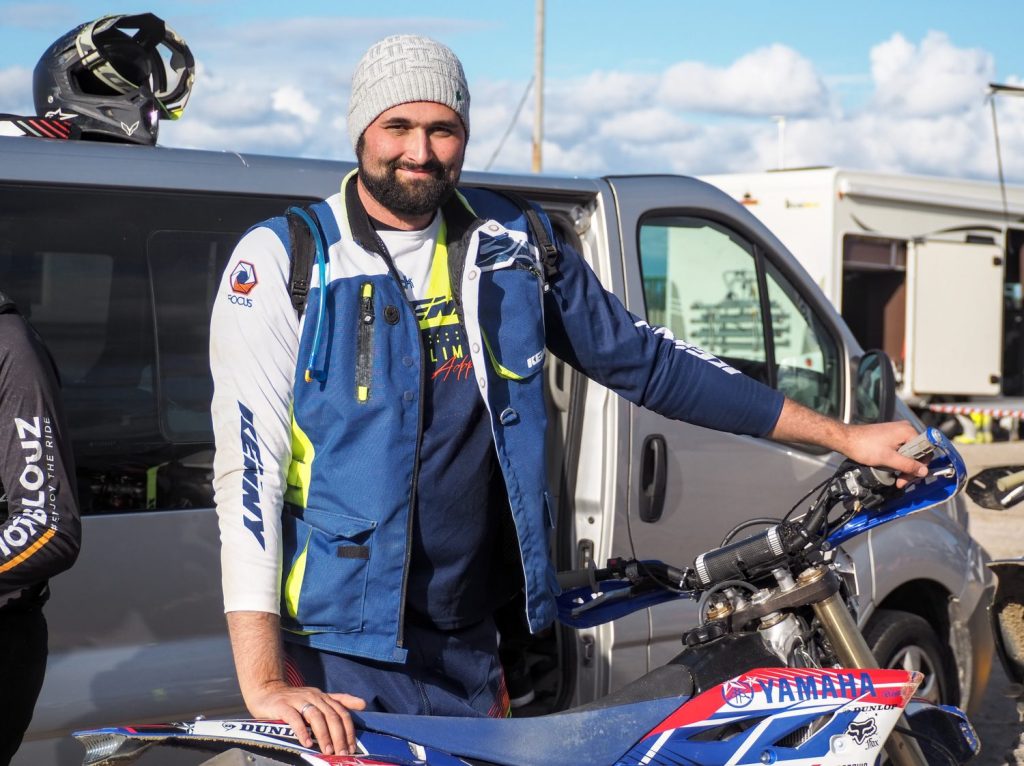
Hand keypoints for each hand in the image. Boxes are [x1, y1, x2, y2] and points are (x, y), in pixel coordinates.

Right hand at [245, 680, 365, 754]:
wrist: (267, 692)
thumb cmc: (295, 700)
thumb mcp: (319, 699)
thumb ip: (340, 701)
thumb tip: (364, 704)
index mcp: (323, 697)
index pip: (341, 713)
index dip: (348, 730)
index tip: (351, 748)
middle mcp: (314, 696)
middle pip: (331, 715)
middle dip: (339, 736)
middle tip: (341, 753)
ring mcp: (298, 700)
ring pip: (316, 717)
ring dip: (323, 735)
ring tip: (327, 751)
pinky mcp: (283, 706)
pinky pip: (294, 719)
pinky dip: (302, 731)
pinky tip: (306, 743)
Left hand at [840, 421, 929, 486]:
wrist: (846, 439)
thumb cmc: (865, 446)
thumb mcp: (889, 459)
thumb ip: (908, 465)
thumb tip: (924, 472)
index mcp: (908, 431)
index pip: (925, 451)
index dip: (920, 466)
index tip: (910, 478)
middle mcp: (905, 429)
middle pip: (917, 453)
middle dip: (910, 469)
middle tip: (901, 482)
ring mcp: (897, 431)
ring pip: (909, 453)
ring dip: (903, 467)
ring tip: (896, 478)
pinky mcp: (890, 436)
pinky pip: (901, 449)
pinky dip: (898, 460)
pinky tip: (891, 468)